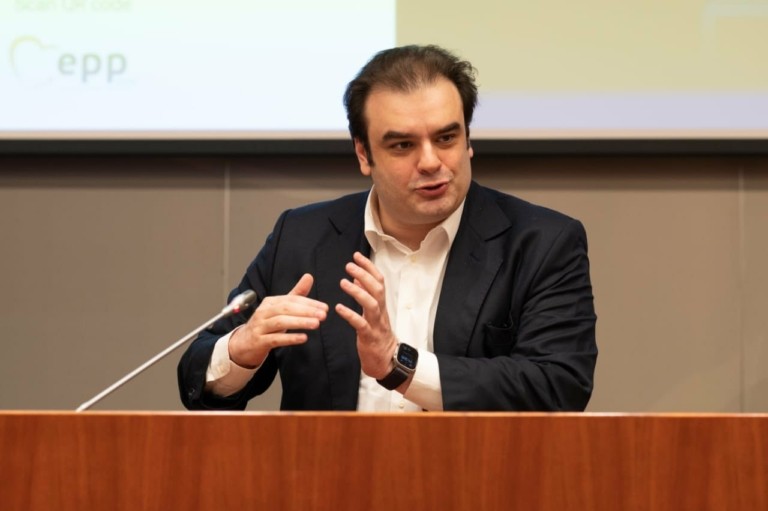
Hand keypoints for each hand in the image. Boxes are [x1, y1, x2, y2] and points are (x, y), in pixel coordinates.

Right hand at [228, 274, 327, 367]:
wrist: (244, 344)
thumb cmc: (266, 324)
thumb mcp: (280, 308)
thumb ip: (296, 294)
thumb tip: (309, 276)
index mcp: (270, 302)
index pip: (291, 300)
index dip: (309, 303)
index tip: (325, 308)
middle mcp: (263, 312)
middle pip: (286, 309)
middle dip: (306, 311)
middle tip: (323, 315)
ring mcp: (260, 327)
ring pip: (280, 322)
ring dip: (300, 322)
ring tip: (316, 324)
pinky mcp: (259, 341)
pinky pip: (275, 339)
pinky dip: (289, 338)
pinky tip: (303, 338)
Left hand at [335, 252, 396, 378]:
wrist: (387, 361)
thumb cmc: (378, 335)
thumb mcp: (373, 313)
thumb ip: (366, 295)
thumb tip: (358, 278)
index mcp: (381, 305)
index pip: (379, 281)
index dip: (369, 267)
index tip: (356, 256)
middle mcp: (381, 312)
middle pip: (377, 289)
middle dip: (364, 275)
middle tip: (349, 265)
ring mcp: (376, 324)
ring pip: (371, 304)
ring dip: (358, 292)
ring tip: (343, 282)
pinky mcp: (369, 337)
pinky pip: (361, 324)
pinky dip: (350, 315)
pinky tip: (339, 308)